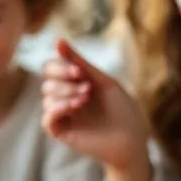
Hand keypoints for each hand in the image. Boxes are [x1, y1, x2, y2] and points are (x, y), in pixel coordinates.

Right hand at [41, 40, 151, 180]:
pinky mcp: (61, 132)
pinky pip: (47, 118)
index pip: (51, 68)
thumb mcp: (103, 81)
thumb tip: (58, 41)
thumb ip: (80, 62)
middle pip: (47, 81)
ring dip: (66, 93)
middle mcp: (65, 99)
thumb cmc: (122, 109)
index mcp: (74, 84)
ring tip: (86, 97)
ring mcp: (63, 116)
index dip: (60, 66)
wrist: (133, 139)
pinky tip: (75, 106)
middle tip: (86, 86)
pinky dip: (58, 108)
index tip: (79, 71)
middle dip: (64, 80)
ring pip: (47, 97)